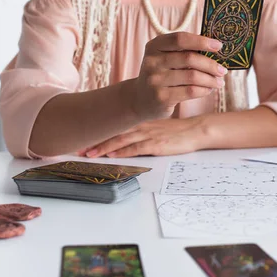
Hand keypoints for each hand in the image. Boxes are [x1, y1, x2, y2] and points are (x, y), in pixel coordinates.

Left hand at [79, 118, 206, 157]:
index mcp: (141, 121)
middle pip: (114, 132)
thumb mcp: (158, 126)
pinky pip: (136, 149)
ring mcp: (149, 135)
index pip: (116, 125)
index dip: (99, 131)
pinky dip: (122, 152)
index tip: (84, 137)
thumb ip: (143, 129)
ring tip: (89, 154)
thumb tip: (127, 136)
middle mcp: (142, 126)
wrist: (197, 130)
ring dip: (104, 147)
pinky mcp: (157, 145)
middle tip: (78, 147)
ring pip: (121, 140)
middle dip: (95, 140)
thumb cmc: (179, 131)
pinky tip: (112, 156)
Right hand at [130, 32, 226, 120]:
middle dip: (210, 64)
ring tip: (219, 82)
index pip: (180, 39)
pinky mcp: (161, 97)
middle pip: (189, 58)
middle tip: (222, 70)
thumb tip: (215, 50)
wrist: (141, 100)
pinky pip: (190, 91)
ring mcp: (155, 80)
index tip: (219, 45)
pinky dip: (204, 90)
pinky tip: (208, 89)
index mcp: (154, 46)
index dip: (201, 41)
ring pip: (192, 76)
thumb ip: (184, 52)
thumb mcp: (165, 59)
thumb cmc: (162, 75)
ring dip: (210, 80)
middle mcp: (152, 61)